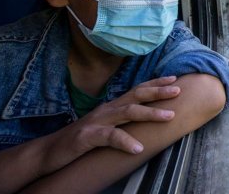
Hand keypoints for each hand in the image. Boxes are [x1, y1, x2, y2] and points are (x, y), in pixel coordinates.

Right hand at [63, 76, 180, 157]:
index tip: (175, 79)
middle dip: (158, 92)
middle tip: (178, 90)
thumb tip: (145, 116)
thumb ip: (122, 119)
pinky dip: (125, 141)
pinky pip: (109, 137)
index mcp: (112, 106)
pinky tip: (137, 147)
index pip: (137, 90)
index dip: (155, 84)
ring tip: (169, 116)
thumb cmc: (82, 138)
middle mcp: (107, 109)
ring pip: (127, 113)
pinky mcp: (88, 137)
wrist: (50, 150)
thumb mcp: (106, 125)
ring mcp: (97, 121)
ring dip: (150, 113)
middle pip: (136, 96)